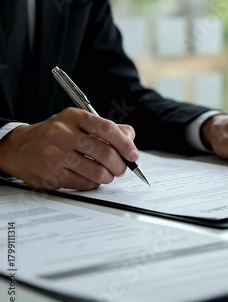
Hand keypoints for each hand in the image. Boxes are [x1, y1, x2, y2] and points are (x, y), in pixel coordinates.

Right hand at [0, 108, 137, 189]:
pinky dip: (93, 184)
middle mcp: (64, 133)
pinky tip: (91, 179)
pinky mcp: (52, 174)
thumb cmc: (53, 134)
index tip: (133, 154)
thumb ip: (104, 127)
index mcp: (74, 117)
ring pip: (96, 172)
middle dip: (119, 165)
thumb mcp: (76, 122)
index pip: (107, 128)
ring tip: (107, 175)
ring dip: (108, 177)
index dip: (125, 143)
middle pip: (104, 153)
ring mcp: (56, 155)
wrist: (20, 147)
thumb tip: (129, 136)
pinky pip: (83, 183)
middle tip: (121, 168)